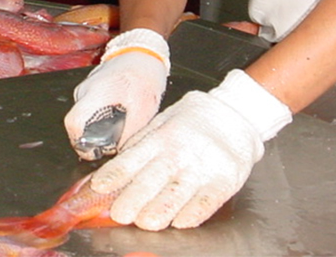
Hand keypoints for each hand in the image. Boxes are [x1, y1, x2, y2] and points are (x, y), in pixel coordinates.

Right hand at [64, 28, 169, 159]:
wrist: (144, 51)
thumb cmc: (144, 75)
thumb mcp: (143, 110)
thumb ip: (128, 133)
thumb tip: (117, 152)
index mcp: (96, 93)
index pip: (73, 123)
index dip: (79, 143)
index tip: (93, 153)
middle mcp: (86, 90)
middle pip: (78, 122)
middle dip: (92, 137)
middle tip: (112, 143)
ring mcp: (87, 87)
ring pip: (85, 116)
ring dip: (98, 126)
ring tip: (119, 125)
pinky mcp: (92, 87)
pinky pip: (90, 107)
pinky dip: (101, 116)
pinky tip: (118, 114)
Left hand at [90, 69, 291, 230]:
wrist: (236, 113)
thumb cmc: (194, 120)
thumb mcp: (163, 122)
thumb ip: (141, 145)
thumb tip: (114, 169)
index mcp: (161, 137)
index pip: (132, 158)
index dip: (115, 174)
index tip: (99, 187)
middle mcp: (179, 152)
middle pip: (152, 179)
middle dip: (133, 198)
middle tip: (119, 214)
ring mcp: (202, 166)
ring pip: (177, 193)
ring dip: (160, 209)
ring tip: (145, 222)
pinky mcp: (224, 180)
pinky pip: (206, 201)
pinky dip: (193, 213)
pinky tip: (181, 222)